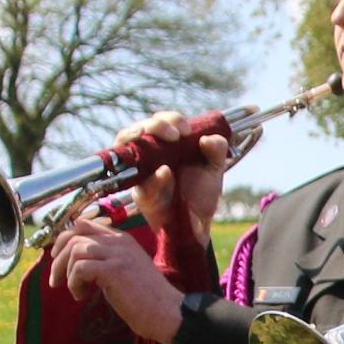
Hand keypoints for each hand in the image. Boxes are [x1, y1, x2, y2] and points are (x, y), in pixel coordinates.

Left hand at [45, 213, 185, 343]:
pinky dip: (74, 284)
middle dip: (59, 257)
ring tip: (75, 292)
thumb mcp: (124, 270)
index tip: (57, 258)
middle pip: (75, 234)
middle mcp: (119, 241)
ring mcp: (118, 254)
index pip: (84, 225)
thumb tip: (75, 262)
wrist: (166, 312)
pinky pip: (80, 268)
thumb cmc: (146, 298)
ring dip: (66, 273)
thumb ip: (105, 260)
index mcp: (122, 239)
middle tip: (55, 280)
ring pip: (75, 250)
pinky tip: (82, 296)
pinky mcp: (114, 269)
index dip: (65, 240)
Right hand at [114, 111, 233, 242]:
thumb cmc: (201, 193)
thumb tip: (208, 138)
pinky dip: (152, 177)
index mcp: (168, 145)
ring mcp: (142, 174)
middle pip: (139, 129)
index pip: (161, 121)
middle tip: (175, 134)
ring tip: (157, 140)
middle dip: (155, 125)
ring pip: (126, 148)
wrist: (198, 224)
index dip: (171, 119)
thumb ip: (217, 150)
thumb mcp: (214, 169)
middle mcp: (150, 155)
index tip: (186, 129)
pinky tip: (164, 174)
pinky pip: (139, 183)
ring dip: (139, 139)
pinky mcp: (140, 194)